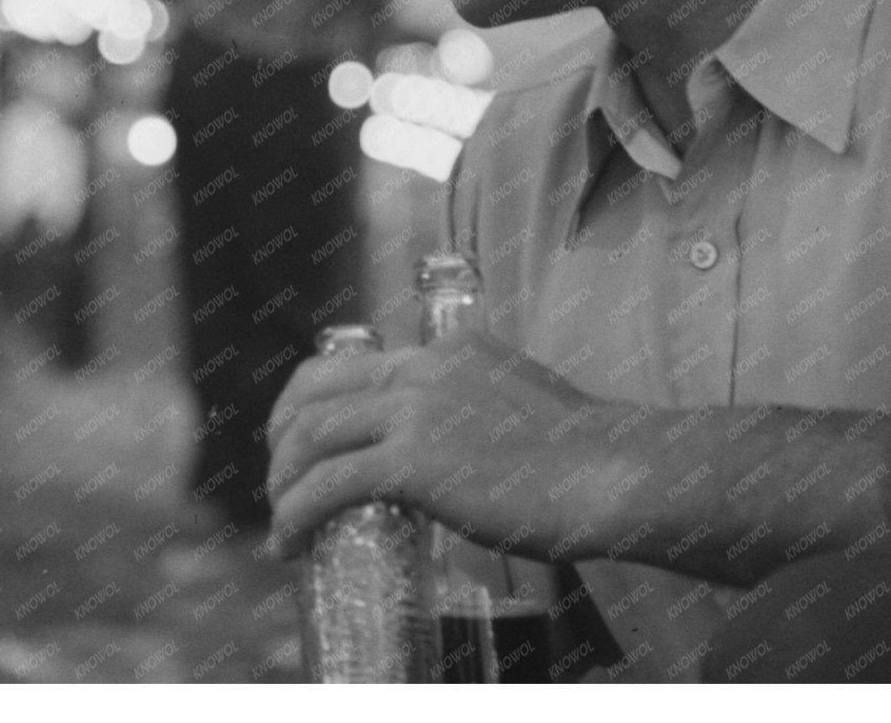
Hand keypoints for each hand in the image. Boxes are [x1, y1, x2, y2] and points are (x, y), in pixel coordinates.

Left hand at [266, 328, 618, 561]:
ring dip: (282, 481)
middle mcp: (425, 367)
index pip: (359, 362)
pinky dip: (296, 512)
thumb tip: (466, 454)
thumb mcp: (523, 406)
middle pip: (317, 387)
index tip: (308, 440)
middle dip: (282, 433)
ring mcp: (417, 410)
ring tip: (281, 520)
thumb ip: (484, 413)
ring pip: (313, 434)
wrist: (611, 471)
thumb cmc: (586, 456)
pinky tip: (289, 541)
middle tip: (279, 477)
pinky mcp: (415, 461)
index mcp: (451, 349)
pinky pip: (330, 484)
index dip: (316, 401)